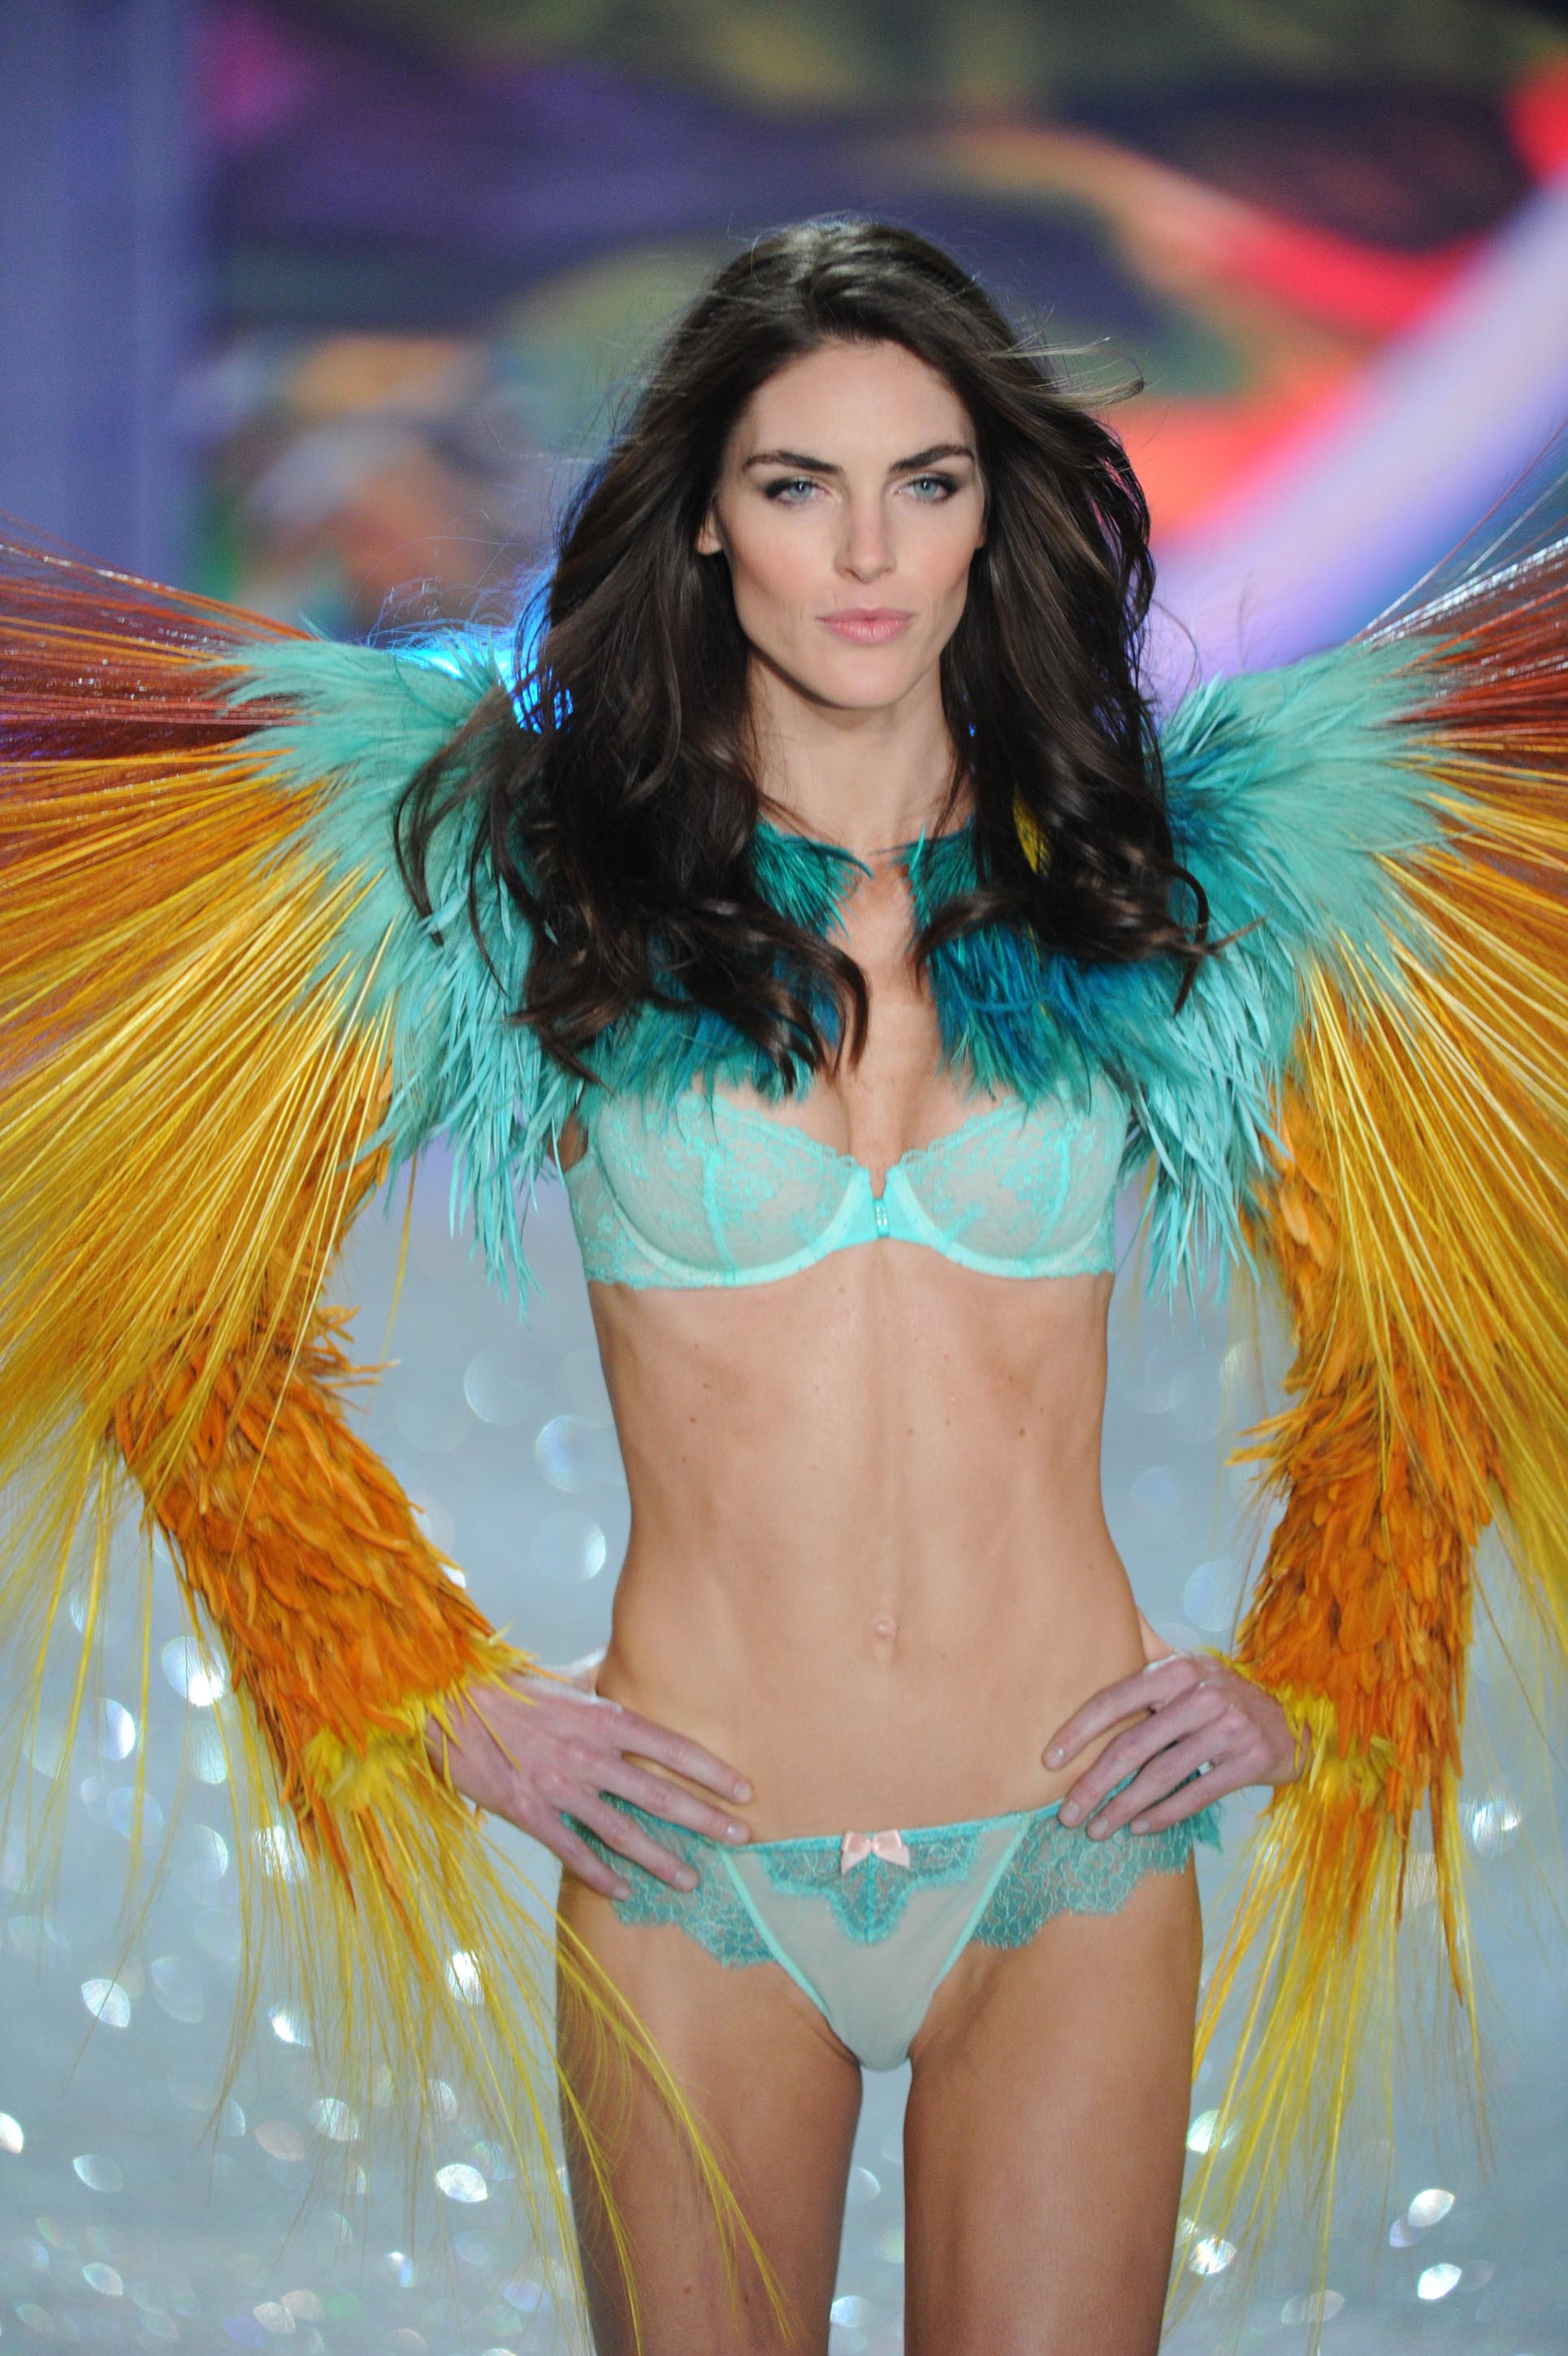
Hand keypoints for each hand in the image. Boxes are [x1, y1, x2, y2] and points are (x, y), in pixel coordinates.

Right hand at [423, 1671, 753, 1898]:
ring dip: (660, 1857)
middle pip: (659, 1792)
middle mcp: (589, 1753)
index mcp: (602, 1718)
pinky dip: (599, 1873)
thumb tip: (618, 1665)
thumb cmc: (508, 1689)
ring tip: (691, 1879)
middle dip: (704, 1818)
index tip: (743, 1789)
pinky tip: (622, 1890)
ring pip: (622, 1829)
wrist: (448, 1702)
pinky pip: (573, 1849)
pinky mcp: (529, 1812)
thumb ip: (595, 1681)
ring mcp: (560, 1785)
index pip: (671, 1745)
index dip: (711, 1769)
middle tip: (741, 1838)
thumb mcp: (561, 1680)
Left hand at [1041, 1651, 1305, 1837]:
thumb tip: (1105, 1611)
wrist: (1289, 1721)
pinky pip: (1195, 1794)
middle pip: (1133, 1746)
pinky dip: (1163, 1815)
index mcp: (1176, 1670)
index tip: (1050, 1760)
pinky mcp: (1249, 1762)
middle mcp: (1202, 1696)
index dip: (1078, 1731)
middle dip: (1094, 1783)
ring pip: (1161, 1776)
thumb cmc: (1221, 1695)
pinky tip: (1138, 1828)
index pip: (1115, 1699)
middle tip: (1066, 1813)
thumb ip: (1148, 1644)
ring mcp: (1229, 1729)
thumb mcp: (1188, 1665)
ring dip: (1122, 1808)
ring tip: (1095, 1829)